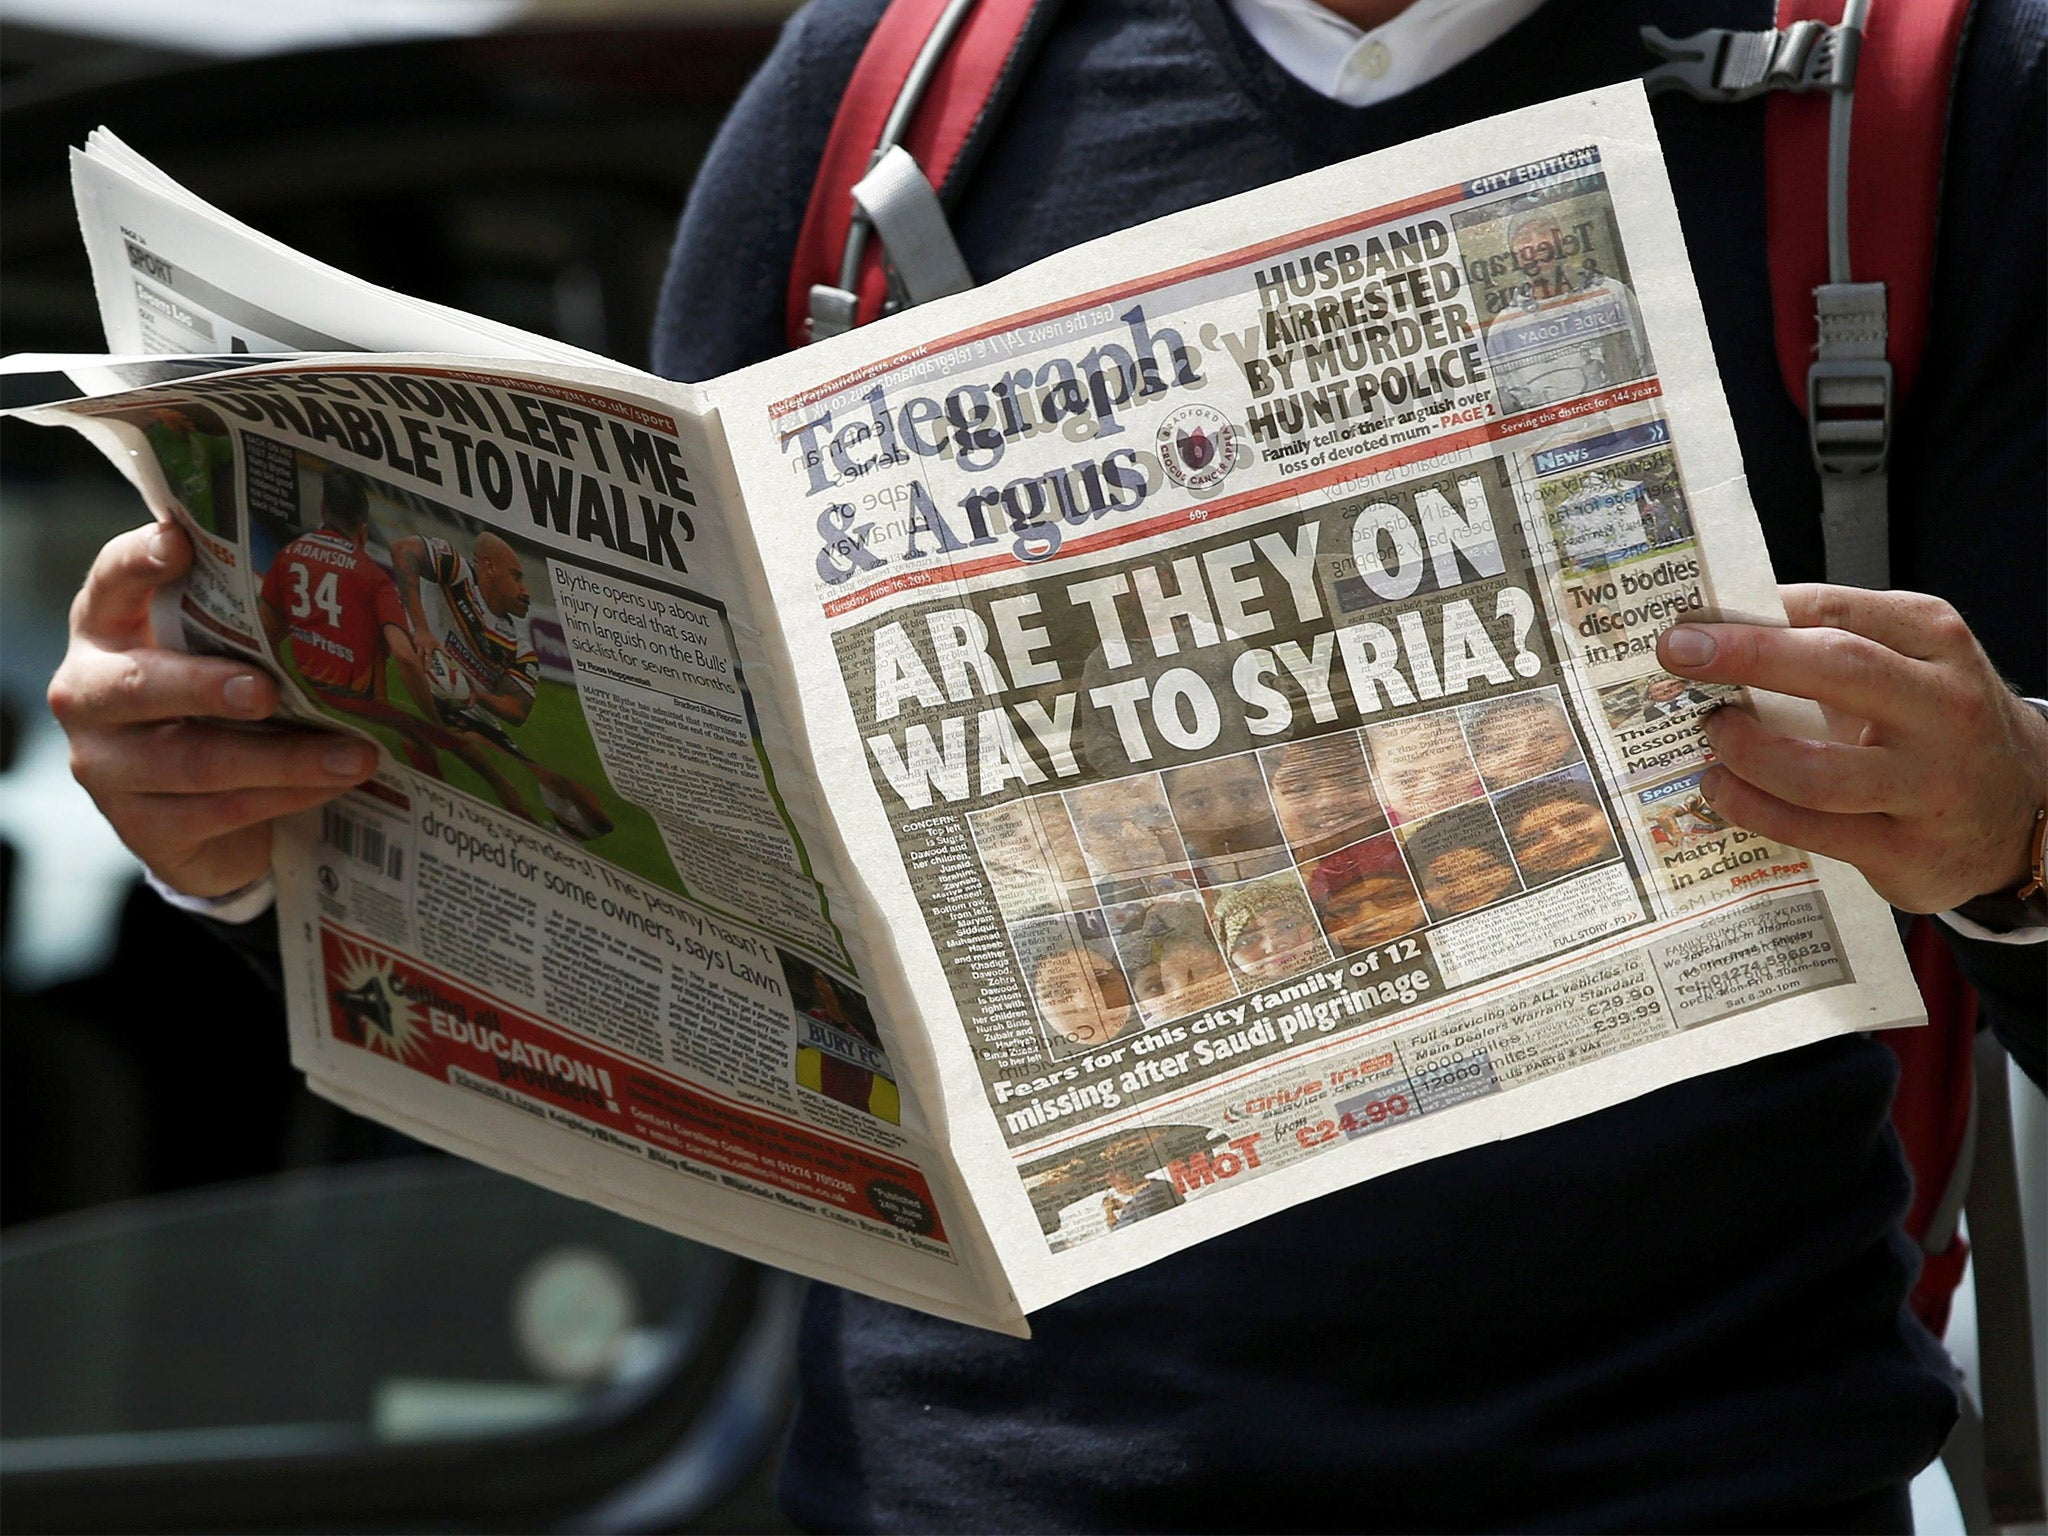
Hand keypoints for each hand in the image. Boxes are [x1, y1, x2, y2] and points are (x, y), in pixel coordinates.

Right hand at [48, 522, 379, 897]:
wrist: (199, 818)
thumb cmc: (217, 710)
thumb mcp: (221, 659)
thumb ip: (246, 626)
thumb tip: (346, 589)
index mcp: (107, 630)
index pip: (111, 581)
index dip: (139, 561)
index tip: (178, 543)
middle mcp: (91, 693)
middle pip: (141, 684)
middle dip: (208, 687)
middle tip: (266, 691)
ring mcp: (107, 765)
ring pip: (194, 761)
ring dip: (284, 758)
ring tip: (355, 754)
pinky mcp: (141, 826)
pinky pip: (221, 810)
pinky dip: (287, 795)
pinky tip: (336, 783)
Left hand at [1657, 585, 2047, 912]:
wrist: (2022, 809)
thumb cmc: (1934, 723)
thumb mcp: (1906, 663)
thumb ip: (1829, 641)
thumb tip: (1717, 628)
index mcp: (1936, 640)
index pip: (1834, 609)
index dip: (1753, 614)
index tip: (1688, 618)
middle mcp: (1943, 707)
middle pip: (1836, 668)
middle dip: (1746, 657)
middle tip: (1678, 654)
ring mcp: (1929, 784)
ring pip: (1813, 769)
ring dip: (1742, 751)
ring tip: (1712, 737)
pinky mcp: (1906, 850)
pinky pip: (1810, 829)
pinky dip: (1751, 808)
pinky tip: (1723, 788)